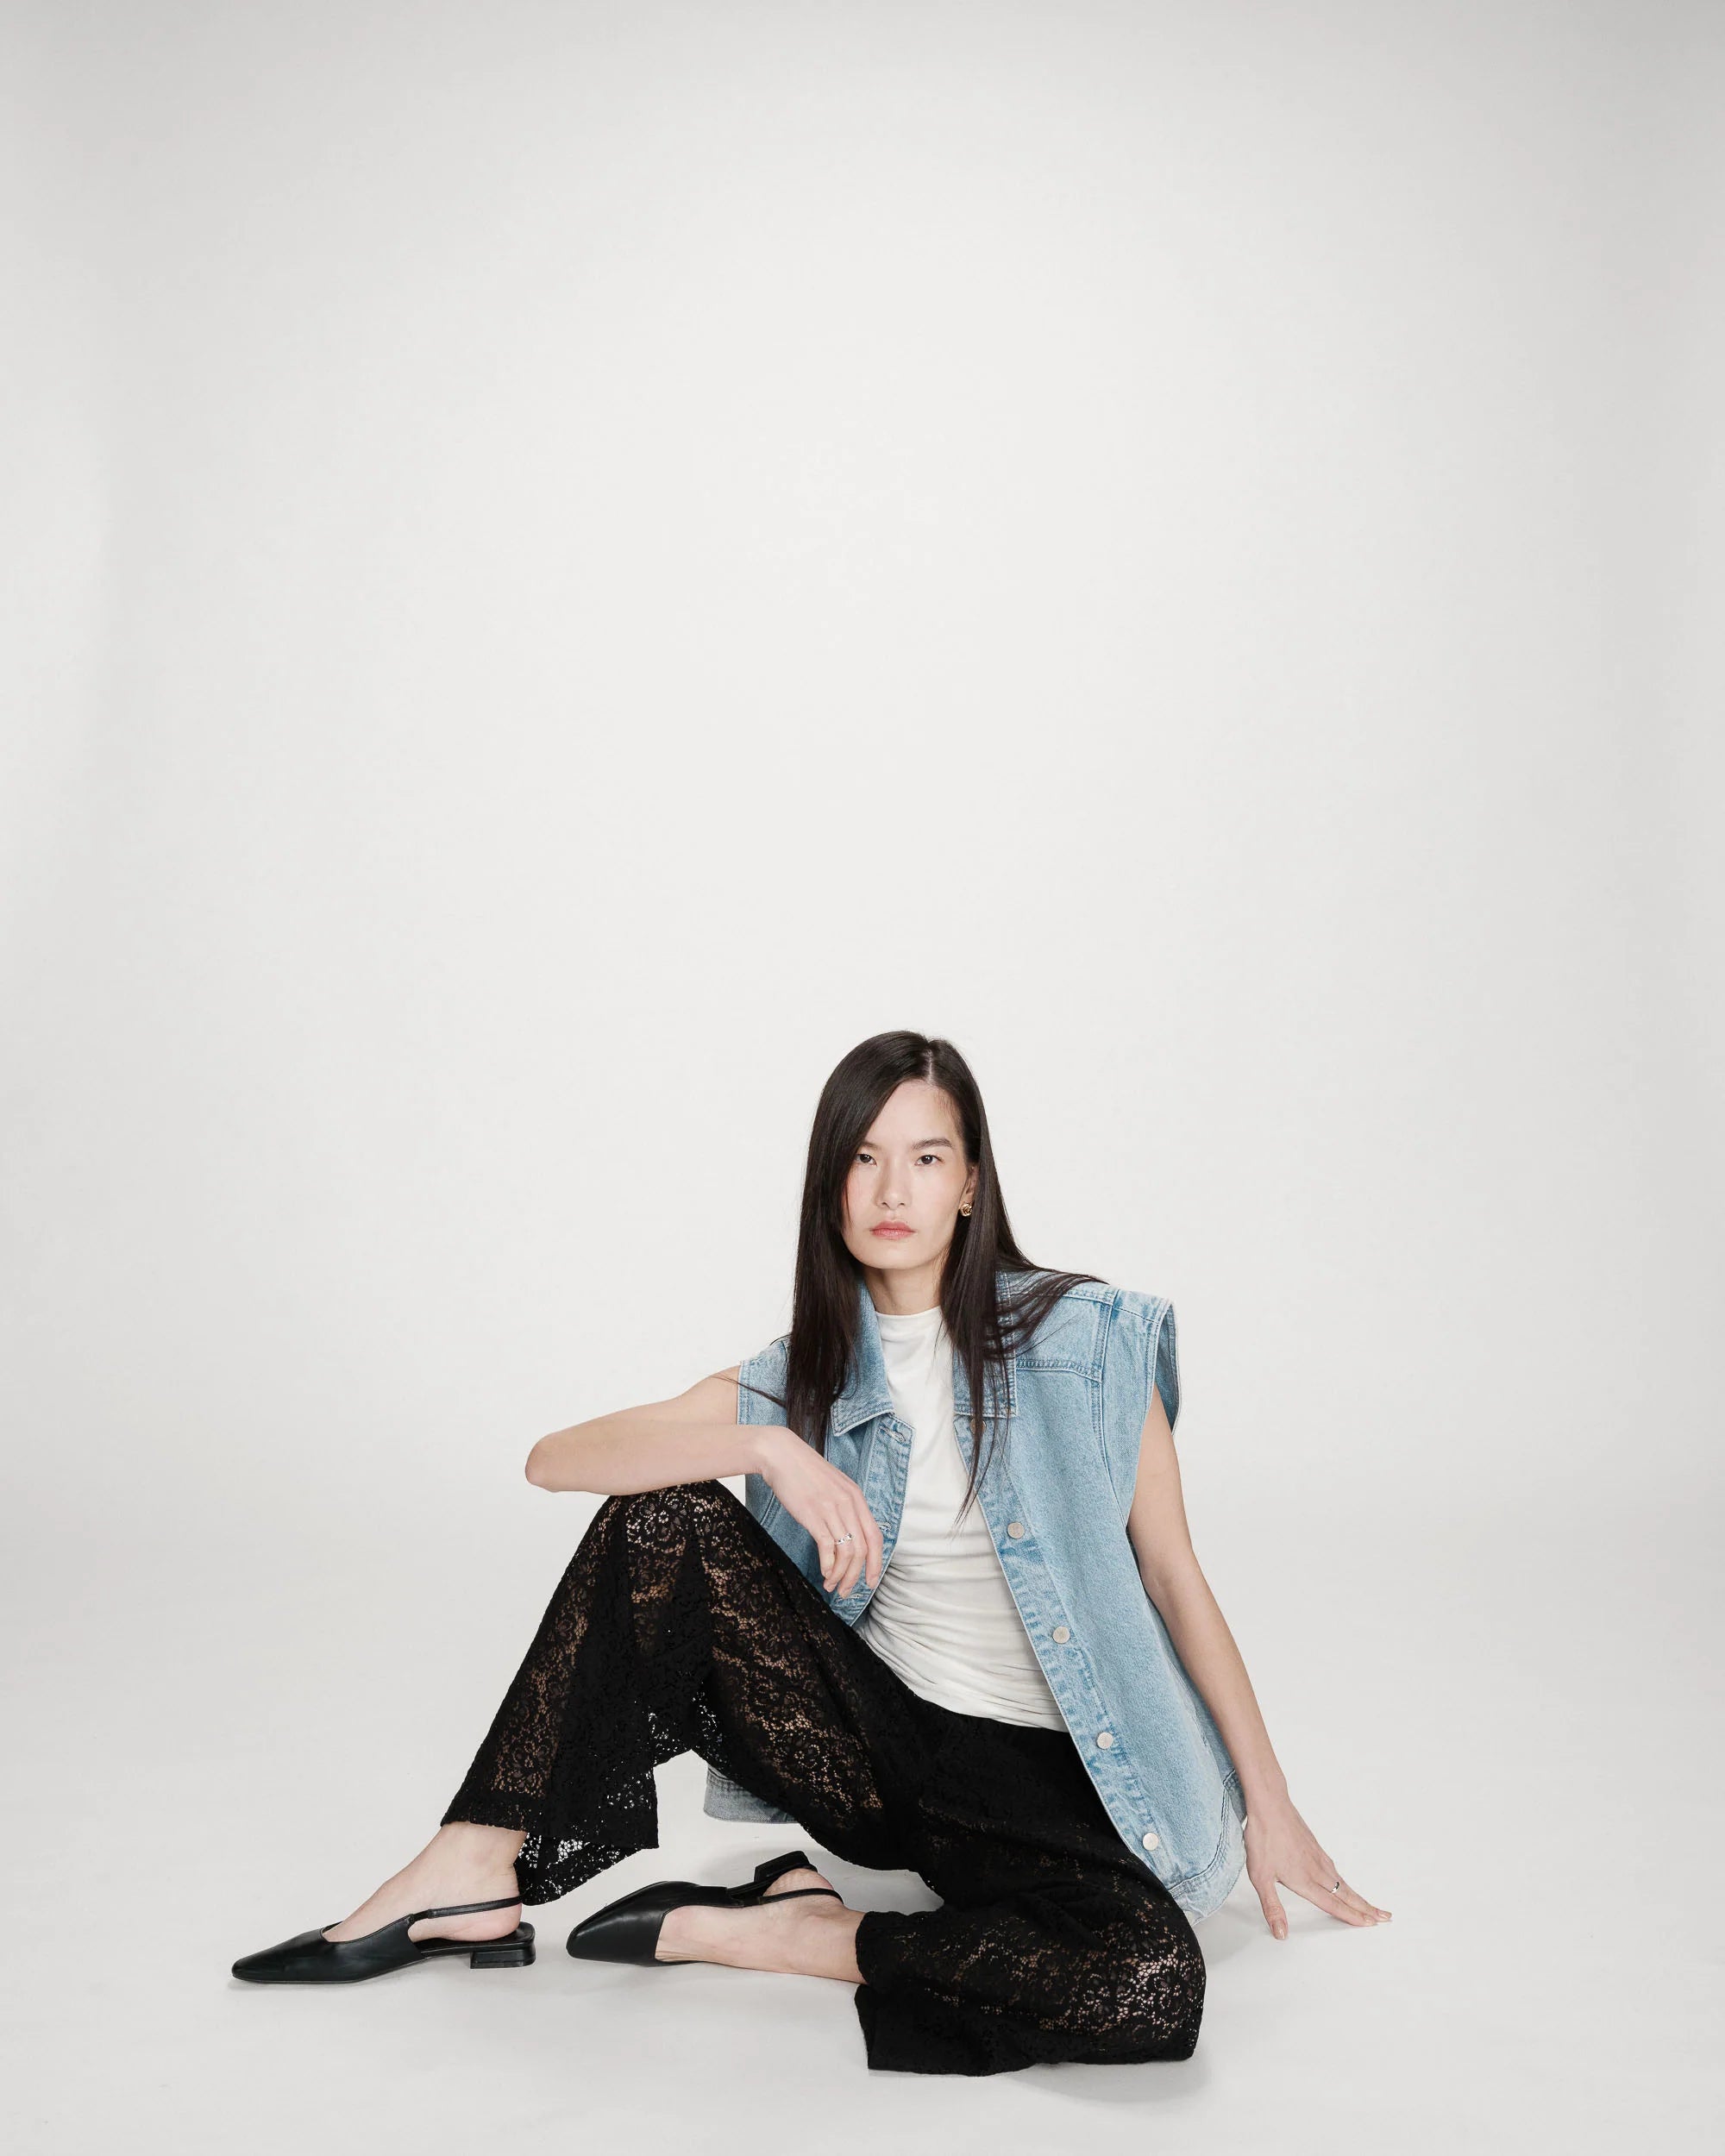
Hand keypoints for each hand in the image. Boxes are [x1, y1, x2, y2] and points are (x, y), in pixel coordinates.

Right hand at [757, 1428, 883, 1597]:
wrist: (782, 1456)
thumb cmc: (805, 1473)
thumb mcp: (834, 1486)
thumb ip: (845, 1507)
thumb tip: (849, 1533)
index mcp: (857, 1498)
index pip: (876, 1537)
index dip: (876, 1562)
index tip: (870, 1580)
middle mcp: (849, 1504)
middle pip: (863, 1549)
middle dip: (857, 1576)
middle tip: (847, 1591)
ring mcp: (832, 1509)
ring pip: (847, 1552)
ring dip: (841, 1574)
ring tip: (831, 1585)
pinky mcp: (814, 1514)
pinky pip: (828, 1547)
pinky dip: (828, 1565)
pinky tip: (823, 1572)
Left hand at [1242, 1792, 1390, 1936]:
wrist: (1270, 1804)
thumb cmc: (1263, 1838)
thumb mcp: (1260, 1878)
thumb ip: (1272, 1907)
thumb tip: (1281, 1933)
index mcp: (1305, 1880)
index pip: (1333, 1904)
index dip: (1351, 1917)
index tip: (1369, 1925)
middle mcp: (1316, 1869)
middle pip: (1346, 1894)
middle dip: (1366, 1908)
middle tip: (1384, 1917)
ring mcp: (1318, 1856)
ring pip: (1343, 1881)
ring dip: (1358, 1896)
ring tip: (1370, 1905)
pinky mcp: (1315, 1846)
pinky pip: (1335, 1869)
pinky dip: (1346, 1881)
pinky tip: (1343, 1882)